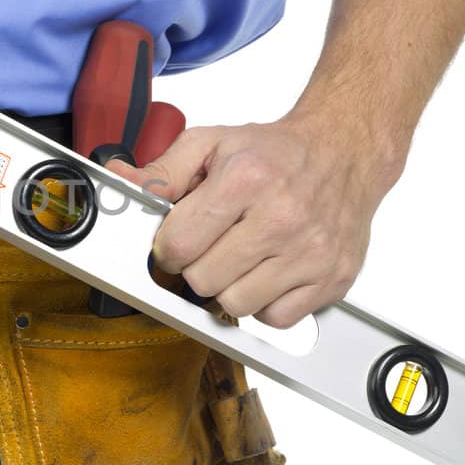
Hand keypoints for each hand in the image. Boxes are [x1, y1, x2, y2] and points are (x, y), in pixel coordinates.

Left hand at [105, 115, 400, 327]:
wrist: (344, 152)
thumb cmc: (275, 152)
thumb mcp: (211, 144)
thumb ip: (162, 171)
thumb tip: (120, 181)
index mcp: (245, 179)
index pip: (177, 246)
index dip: (168, 248)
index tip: (178, 241)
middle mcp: (281, 216)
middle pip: (203, 281)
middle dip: (197, 266)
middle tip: (212, 246)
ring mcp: (310, 251)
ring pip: (236, 305)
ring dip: (229, 288)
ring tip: (241, 258)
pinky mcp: (332, 278)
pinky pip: (276, 320)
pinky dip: (266, 303)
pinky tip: (269, 272)